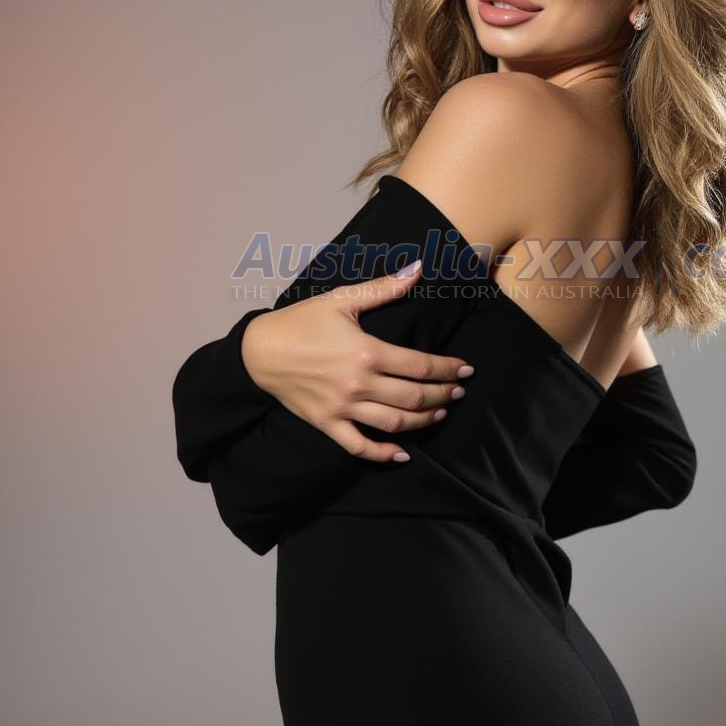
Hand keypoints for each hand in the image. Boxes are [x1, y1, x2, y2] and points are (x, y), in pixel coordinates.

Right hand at [241, 260, 473, 462]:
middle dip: (443, 395)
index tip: (466, 370)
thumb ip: (384, 288)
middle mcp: (359, 384)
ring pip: (395, 424)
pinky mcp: (327, 424)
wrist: (259, 351)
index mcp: (367, 352)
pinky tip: (402, 455)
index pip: (420, 366)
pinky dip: (383, 454)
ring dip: (424, 421)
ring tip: (440, 414)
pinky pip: (359, 447)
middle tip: (459, 392)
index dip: (449, 369)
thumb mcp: (342, 300)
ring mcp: (343, 408)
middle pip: (414, 397)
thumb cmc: (301, 322)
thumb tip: (418, 269)